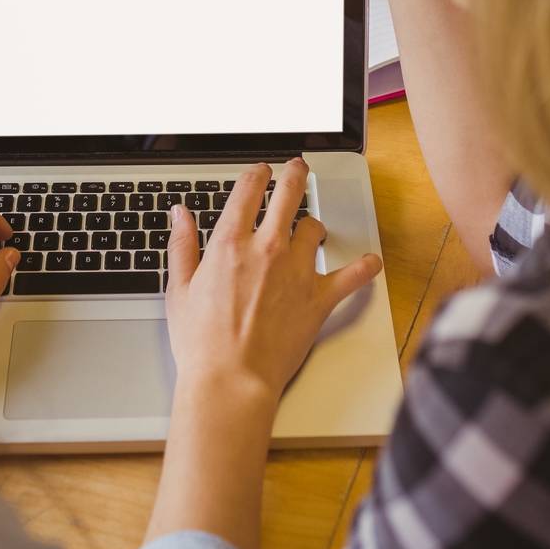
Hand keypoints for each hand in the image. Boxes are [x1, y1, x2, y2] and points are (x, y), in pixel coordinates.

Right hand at [164, 159, 381, 404]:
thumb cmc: (202, 343)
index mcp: (230, 243)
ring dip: (313, 225)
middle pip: (289, 193)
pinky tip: (370, 262)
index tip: (261, 171)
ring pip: (314, 228)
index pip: (249, 189)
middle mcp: (267, 249)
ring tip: (313, 229)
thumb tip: (180, 213)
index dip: (258, 173)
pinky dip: (364, 268)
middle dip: (294, 174)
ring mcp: (297, 272)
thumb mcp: (178, 288)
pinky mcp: (318, 298)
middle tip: (298, 168)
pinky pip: (352, 276)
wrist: (231, 380)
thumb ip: (182, 244)